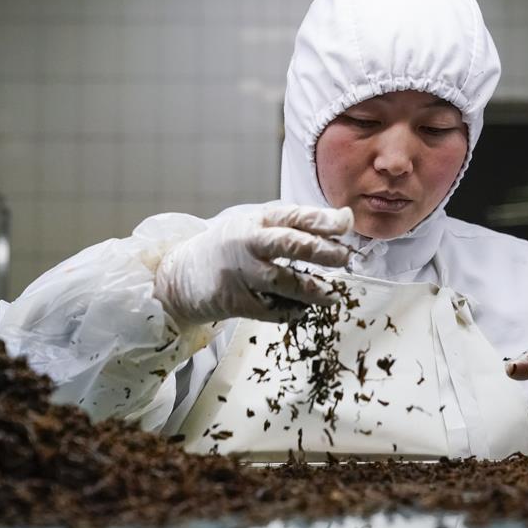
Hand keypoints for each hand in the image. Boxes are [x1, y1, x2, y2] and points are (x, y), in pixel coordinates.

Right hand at [154, 205, 353, 323]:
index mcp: (256, 220)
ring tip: (332, 296)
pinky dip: (292, 311)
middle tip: (344, 258)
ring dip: (313, 290)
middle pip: (291, 245)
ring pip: (284, 282)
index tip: (346, 224)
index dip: (323, 220)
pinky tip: (302, 309)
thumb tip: (344, 219)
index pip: (294, 216)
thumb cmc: (230, 246)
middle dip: (323, 251)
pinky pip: (273, 309)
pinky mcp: (236, 301)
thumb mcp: (256, 225)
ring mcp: (242, 274)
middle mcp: (249, 244)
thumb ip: (296, 222)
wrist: (180, 274)